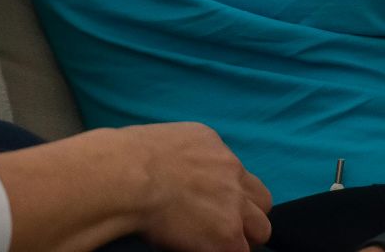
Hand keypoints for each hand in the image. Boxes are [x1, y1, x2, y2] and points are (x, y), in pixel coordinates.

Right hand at [116, 122, 271, 251]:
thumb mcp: (157, 142)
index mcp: (210, 143)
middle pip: (261, 200)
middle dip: (247, 215)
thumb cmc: (123, 159)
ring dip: (242, 238)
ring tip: (215, 244)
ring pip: (261, 229)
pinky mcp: (228, 233)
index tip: (213, 204)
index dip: (229, 193)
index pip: (235, 172)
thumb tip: (164, 171)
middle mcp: (229, 169)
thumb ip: (174, 156)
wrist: (126, 176)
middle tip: (222, 227)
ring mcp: (233, 203)